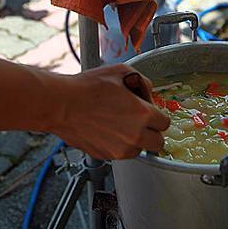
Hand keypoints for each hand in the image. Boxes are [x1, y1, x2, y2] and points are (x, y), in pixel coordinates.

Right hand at [52, 64, 169, 159]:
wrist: (62, 104)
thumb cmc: (88, 87)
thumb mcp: (122, 72)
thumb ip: (142, 82)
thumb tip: (148, 92)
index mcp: (143, 114)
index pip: (165, 123)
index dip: (158, 116)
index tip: (151, 113)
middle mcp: (135, 135)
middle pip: (158, 143)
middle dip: (153, 132)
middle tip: (142, 123)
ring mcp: (120, 148)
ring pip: (140, 151)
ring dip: (136, 141)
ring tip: (121, 126)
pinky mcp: (106, 155)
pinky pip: (121, 154)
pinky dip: (119, 145)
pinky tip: (108, 130)